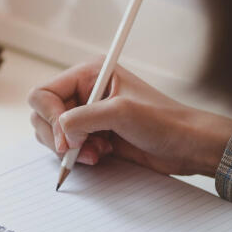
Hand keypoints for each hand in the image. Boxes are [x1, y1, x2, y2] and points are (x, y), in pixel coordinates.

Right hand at [28, 57, 231, 176]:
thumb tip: (59, 132)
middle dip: (58, 136)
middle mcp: (84, 92)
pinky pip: (67, 148)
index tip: (66, 138)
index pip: (44, 94)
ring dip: (70, 149)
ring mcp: (87, 116)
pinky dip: (78, 156)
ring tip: (97, 152)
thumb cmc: (166, 122)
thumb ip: (83, 118)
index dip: (50, 117)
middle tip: (81, 147)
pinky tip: (101, 156)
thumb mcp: (122, 113)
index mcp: (89, 74)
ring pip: (52, 133)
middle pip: (43, 114)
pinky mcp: (92, 136)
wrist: (188, 146)